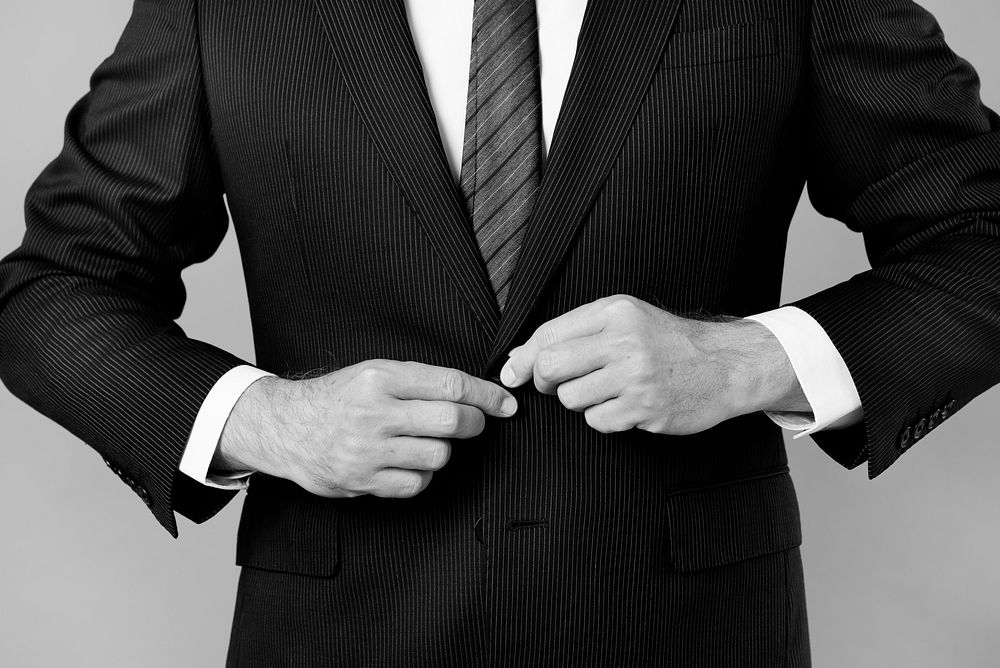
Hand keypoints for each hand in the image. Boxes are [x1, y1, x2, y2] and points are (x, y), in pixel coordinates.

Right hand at [214, 360, 517, 497]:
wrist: (288, 427)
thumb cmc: (340, 397)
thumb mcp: (374, 372)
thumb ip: (420, 381)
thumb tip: (476, 394)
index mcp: (380, 378)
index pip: (450, 385)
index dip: (486, 396)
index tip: (506, 404)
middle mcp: (374, 412)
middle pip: (451, 422)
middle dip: (475, 424)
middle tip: (476, 424)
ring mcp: (368, 449)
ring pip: (438, 456)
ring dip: (443, 450)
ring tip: (426, 441)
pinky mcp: (362, 480)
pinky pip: (416, 484)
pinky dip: (422, 475)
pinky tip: (408, 463)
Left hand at [500, 295, 808, 434]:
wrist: (724, 365)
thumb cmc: (668, 342)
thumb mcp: (626, 318)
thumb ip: (576, 331)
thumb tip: (520, 356)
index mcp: (615, 312)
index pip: (549, 334)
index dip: (525, 358)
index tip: (514, 373)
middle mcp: (624, 340)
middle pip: (551, 366)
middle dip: (544, 381)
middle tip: (555, 385)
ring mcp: (636, 376)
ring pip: (571, 398)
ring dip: (579, 400)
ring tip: (605, 390)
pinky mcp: (646, 408)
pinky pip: (597, 421)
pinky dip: (603, 418)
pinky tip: (624, 404)